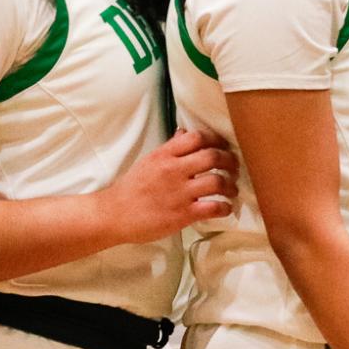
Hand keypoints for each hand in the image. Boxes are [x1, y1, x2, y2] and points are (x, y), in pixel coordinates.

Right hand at [102, 128, 239, 241]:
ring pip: (216, 181)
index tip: (223, 146)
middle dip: (229, 160)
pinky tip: (226, 208)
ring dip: (230, 185)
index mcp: (164, 155)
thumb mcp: (149, 161)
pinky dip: (225, 207)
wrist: (113, 215)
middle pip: (212, 156)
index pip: (197, 137)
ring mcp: (179, 193)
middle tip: (234, 166)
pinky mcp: (182, 215)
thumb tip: (185, 133)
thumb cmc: (132, 188)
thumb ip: (170, 148)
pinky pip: (212, 207)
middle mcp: (173, 170)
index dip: (215, 140)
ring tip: (232, 189)